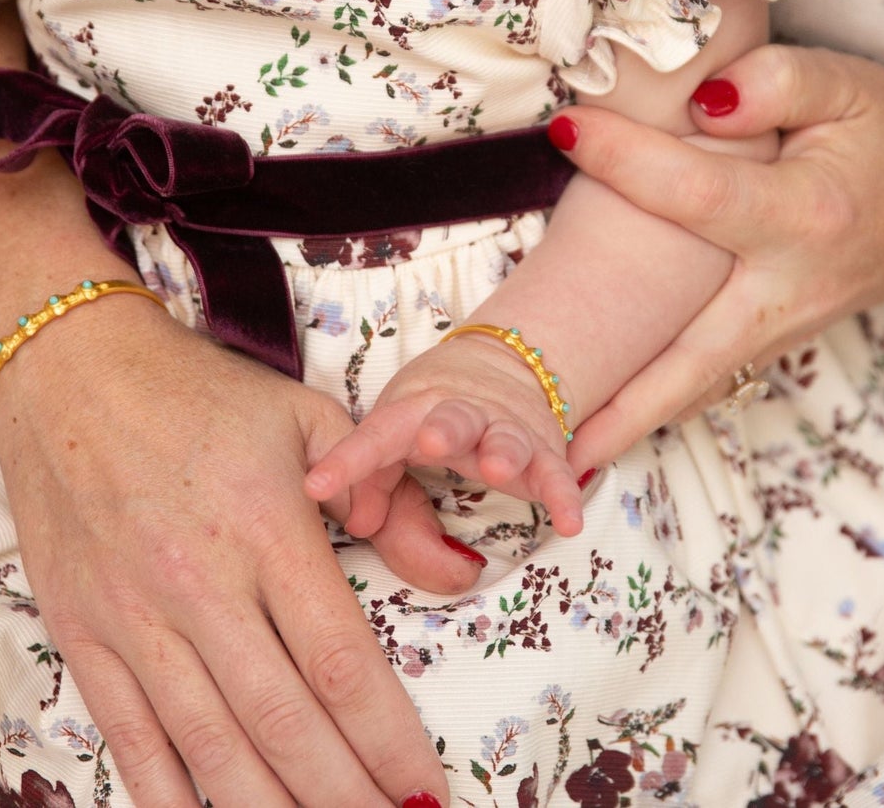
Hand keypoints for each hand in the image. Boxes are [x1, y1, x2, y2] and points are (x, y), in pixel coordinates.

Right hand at [0, 298, 478, 807]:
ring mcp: (134, 617)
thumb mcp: (309, 418)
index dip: (389, 739)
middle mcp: (201, 585)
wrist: (73, 369)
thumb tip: (452, 572)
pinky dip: (171, 795)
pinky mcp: (84, 633)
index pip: (341, 661)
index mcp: (267, 529)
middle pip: (285, 722)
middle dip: (345, 795)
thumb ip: (386, 498)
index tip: (427, 785)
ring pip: (212, 746)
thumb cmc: (202, 393)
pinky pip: (131, 737)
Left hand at [305, 333, 584, 538]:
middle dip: (442, 431)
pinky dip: (564, 494)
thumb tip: (358, 524)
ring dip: (502, 451)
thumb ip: (373, 480)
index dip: (346, 461)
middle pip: (451, 419)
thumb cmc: (433, 409)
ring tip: (498, 468)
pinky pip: (556, 473)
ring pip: (505, 437)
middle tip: (430, 443)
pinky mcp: (543, 449)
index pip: (375, 435)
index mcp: (414, 408)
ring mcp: (504, 430)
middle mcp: (460, 413)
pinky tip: (567, 522)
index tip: (315, 487)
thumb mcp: (395, 433)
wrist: (505, 360)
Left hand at [551, 43, 883, 467]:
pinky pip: (720, 373)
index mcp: (805, 215)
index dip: (622, 157)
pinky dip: (669, 400)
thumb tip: (702, 104)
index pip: (691, 191)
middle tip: (548, 434)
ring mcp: (793, 325)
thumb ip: (775, 82)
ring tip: (564, 455)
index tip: (562, 129)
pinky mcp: (787, 335)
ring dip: (637, 420)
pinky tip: (616, 417)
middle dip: (623, 401)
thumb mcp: (846, 84)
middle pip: (694, 355)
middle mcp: (795, 286)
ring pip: (705, 381)